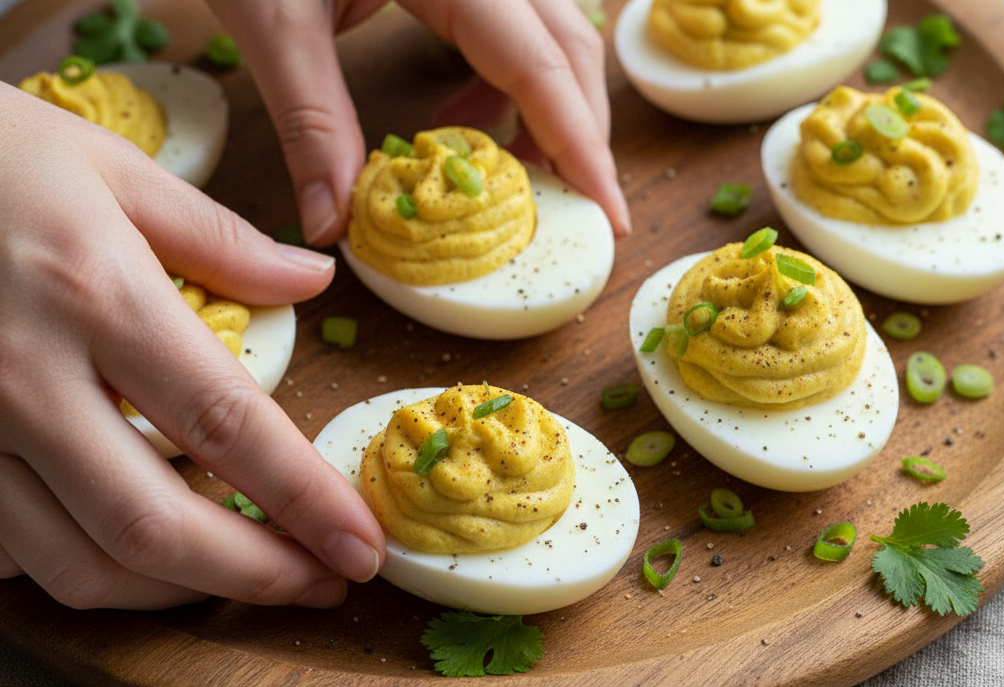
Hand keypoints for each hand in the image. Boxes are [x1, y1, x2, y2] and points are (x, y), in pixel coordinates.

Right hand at [0, 84, 382, 609]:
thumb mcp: (109, 167)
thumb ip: (219, 238)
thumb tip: (313, 282)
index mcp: (96, 296)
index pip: (228, 424)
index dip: (307, 500)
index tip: (362, 546)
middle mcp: (27, 377)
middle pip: (155, 526)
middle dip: (254, 576)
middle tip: (323, 587)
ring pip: (77, 563)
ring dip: (178, 592)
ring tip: (250, 576)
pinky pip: (11, 551)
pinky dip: (84, 569)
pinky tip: (138, 553)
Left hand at [206, 0, 630, 245]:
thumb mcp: (273, 22)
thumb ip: (311, 124)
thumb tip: (334, 225)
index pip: (543, 66)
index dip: (580, 147)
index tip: (608, 213)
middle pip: (571, 54)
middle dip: (577, 138)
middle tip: (570, 212)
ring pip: (555, 42)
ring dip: (547, 116)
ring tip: (507, 178)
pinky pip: (519, 32)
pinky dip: (507, 89)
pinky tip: (463, 126)